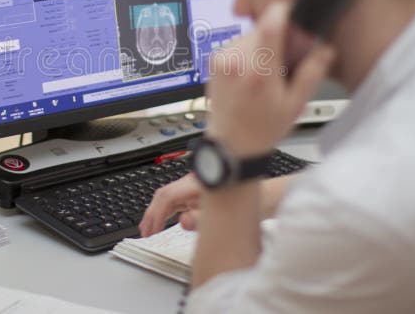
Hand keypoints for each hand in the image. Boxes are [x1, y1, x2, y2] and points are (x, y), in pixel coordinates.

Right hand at [140, 172, 294, 236]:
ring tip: (152, 229)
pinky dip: (170, 210)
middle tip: (145, 232)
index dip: (154, 215)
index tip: (149, 231)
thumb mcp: (226, 214)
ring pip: (171, 196)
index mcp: (198, 183)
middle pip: (166, 195)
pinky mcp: (202, 189)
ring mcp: (198, 184)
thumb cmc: (252, 200)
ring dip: (160, 212)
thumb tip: (184, 222)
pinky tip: (168, 220)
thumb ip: (202, 219)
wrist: (269, 195)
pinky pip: (179, 198)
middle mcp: (195, 181)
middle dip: (152, 214)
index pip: (167, 197)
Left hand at [207, 1, 333, 155]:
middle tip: (286, 60)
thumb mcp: (295, 105)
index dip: (285, 11)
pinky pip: (238, 44)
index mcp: (259, 71)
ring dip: (263, 45)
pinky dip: (249, 52)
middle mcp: (237, 60)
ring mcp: (222, 58)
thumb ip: (311, 73)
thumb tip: (324, 49)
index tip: (295, 13)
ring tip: (268, 72)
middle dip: (278, 37)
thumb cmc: (262, 129)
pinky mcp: (214, 59)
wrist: (230, 144)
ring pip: (250, 35)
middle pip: (263, 28)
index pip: (271, 23)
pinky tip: (252, 75)